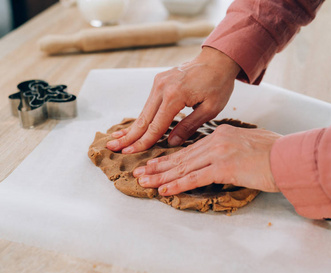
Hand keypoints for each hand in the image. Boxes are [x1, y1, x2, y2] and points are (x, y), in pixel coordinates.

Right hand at [106, 47, 240, 153]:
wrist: (217, 59)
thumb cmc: (218, 84)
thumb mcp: (210, 109)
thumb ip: (189, 126)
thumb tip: (170, 143)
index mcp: (175, 95)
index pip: (155, 126)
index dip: (142, 142)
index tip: (129, 153)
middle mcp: (162, 87)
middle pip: (142, 119)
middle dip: (128, 136)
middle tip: (112, 148)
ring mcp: (158, 82)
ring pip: (143, 111)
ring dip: (131, 127)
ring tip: (117, 140)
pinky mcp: (159, 81)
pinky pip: (148, 104)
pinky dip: (140, 117)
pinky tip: (132, 127)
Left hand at [132, 125, 281, 194]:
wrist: (290, 156)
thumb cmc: (275, 152)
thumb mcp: (248, 142)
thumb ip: (230, 147)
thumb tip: (221, 157)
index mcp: (220, 134)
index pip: (188, 150)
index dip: (169, 159)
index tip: (154, 164)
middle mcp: (216, 141)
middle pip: (181, 158)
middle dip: (158, 167)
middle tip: (140, 173)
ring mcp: (219, 153)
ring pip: (183, 167)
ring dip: (161, 176)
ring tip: (144, 182)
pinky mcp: (224, 167)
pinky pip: (195, 178)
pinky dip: (177, 185)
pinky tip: (164, 190)